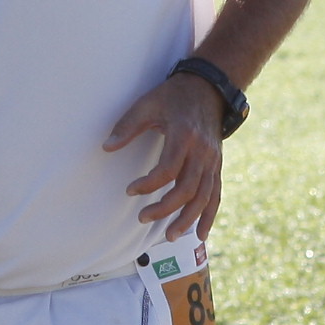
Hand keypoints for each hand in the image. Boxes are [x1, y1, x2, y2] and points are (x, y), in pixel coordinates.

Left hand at [105, 72, 226, 239]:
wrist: (208, 88)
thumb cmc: (173, 96)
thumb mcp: (147, 104)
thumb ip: (127, 126)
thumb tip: (106, 147)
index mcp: (184, 136)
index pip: (168, 170)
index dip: (148, 184)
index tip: (130, 190)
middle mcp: (202, 151)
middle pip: (187, 189)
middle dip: (165, 209)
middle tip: (143, 218)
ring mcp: (213, 160)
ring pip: (204, 197)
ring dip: (188, 219)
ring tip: (170, 236)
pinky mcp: (217, 166)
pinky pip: (216, 195)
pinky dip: (209, 216)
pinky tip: (201, 234)